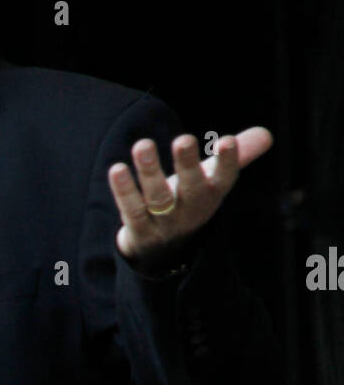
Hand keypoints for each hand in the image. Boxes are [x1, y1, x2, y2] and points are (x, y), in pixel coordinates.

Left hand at [107, 127, 272, 271]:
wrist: (163, 250)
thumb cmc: (190, 201)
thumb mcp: (212, 180)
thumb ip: (236, 156)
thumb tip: (268, 134)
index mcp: (211, 194)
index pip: (223, 178)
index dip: (227, 162)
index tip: (226, 141)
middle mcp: (190, 209)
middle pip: (191, 188)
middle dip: (187, 164)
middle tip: (184, 139)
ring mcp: (165, 223)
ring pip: (158, 198)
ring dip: (150, 171)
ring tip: (143, 145)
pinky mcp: (139, 232)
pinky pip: (131, 210)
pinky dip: (124, 191)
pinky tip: (117, 168)